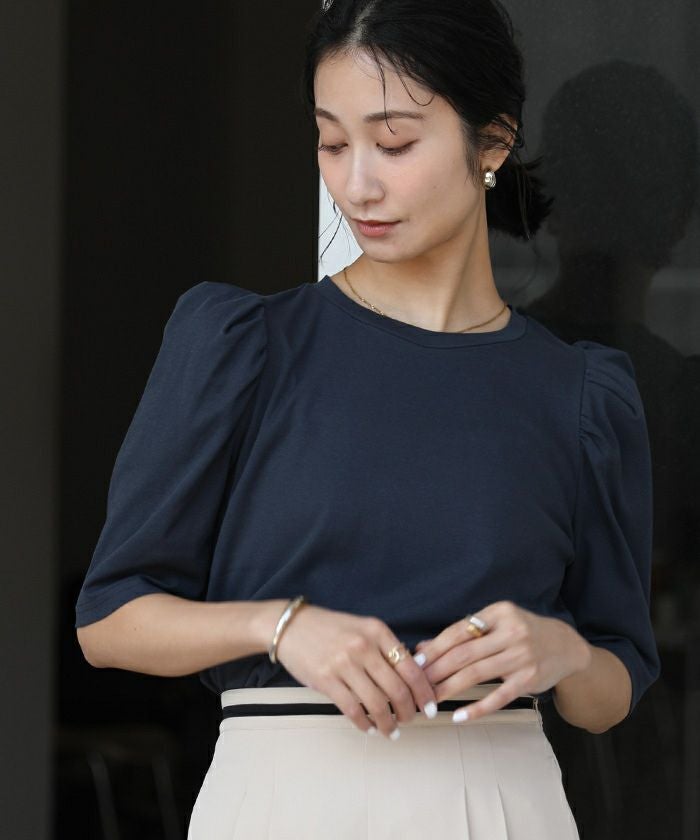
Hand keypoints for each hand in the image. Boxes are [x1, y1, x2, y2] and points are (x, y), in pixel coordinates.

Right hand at [275, 604, 438, 738]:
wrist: (291, 627)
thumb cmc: (330, 629)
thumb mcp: (363, 628)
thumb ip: (386, 648)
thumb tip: (414, 674)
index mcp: (377, 631)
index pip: (410, 667)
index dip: (424, 692)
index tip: (430, 706)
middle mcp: (363, 646)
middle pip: (398, 689)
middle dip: (408, 712)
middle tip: (410, 720)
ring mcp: (344, 663)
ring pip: (377, 703)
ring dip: (388, 723)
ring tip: (391, 730)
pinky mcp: (326, 680)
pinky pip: (353, 709)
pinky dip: (365, 724)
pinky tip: (369, 728)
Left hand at [414, 600, 590, 721]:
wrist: (565, 646)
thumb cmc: (523, 632)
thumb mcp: (497, 623)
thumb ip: (464, 634)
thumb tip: (424, 647)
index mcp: (499, 613)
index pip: (459, 631)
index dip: (435, 648)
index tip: (416, 662)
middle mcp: (511, 632)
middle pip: (464, 653)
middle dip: (436, 671)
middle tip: (417, 685)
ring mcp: (521, 656)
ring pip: (476, 674)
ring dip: (449, 688)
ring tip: (431, 700)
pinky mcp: (529, 679)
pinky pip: (498, 696)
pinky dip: (477, 708)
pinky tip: (459, 716)